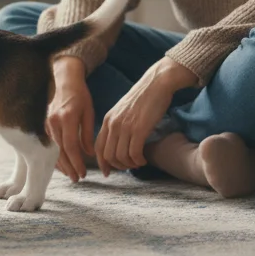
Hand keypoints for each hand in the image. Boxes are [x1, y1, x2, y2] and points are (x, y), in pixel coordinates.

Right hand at [46, 58, 94, 181]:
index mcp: (67, 118)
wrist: (64, 80)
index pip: (71, 146)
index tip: (83, 173)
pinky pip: (48, 144)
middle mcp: (54, 122)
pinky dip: (54, 155)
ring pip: (52, 149)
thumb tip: (88, 153)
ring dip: (61, 164)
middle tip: (77, 179)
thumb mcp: (88, 113)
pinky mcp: (43, 124)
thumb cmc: (79, 95)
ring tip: (71, 174)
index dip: (77, 162)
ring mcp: (46, 123)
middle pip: (59, 151)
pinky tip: (61, 163)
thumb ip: (88, 134)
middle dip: (69, 167)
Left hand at [93, 59, 193, 175]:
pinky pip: (134, 153)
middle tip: (129, 167)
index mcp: (107, 120)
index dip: (102, 163)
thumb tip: (118, 145)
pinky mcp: (139, 129)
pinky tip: (144, 159)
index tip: (109, 172)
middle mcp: (113, 124)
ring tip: (138, 162)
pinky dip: (138, 161)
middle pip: (108, 155)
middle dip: (118, 166)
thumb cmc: (143, 98)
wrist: (156, 83)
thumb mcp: (123, 111)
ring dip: (129, 165)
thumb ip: (117, 125)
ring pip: (120, 157)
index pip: (98, 147)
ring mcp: (125, 127)